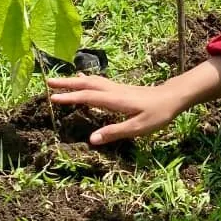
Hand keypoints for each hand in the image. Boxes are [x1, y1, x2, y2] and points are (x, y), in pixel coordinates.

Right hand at [48, 75, 183, 143]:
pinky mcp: (121, 89)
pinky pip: (98, 82)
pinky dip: (86, 80)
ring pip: (91, 81)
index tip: (51, 97)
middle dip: (66, 83)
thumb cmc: (157, 114)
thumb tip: (91, 140)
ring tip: (59, 81)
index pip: (87, 96)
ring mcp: (117, 88)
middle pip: (86, 84)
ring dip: (74, 80)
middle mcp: (113, 90)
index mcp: (115, 100)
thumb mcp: (138, 128)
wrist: (172, 96)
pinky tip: (83, 80)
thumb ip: (114, 132)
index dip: (69, 97)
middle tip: (47, 82)